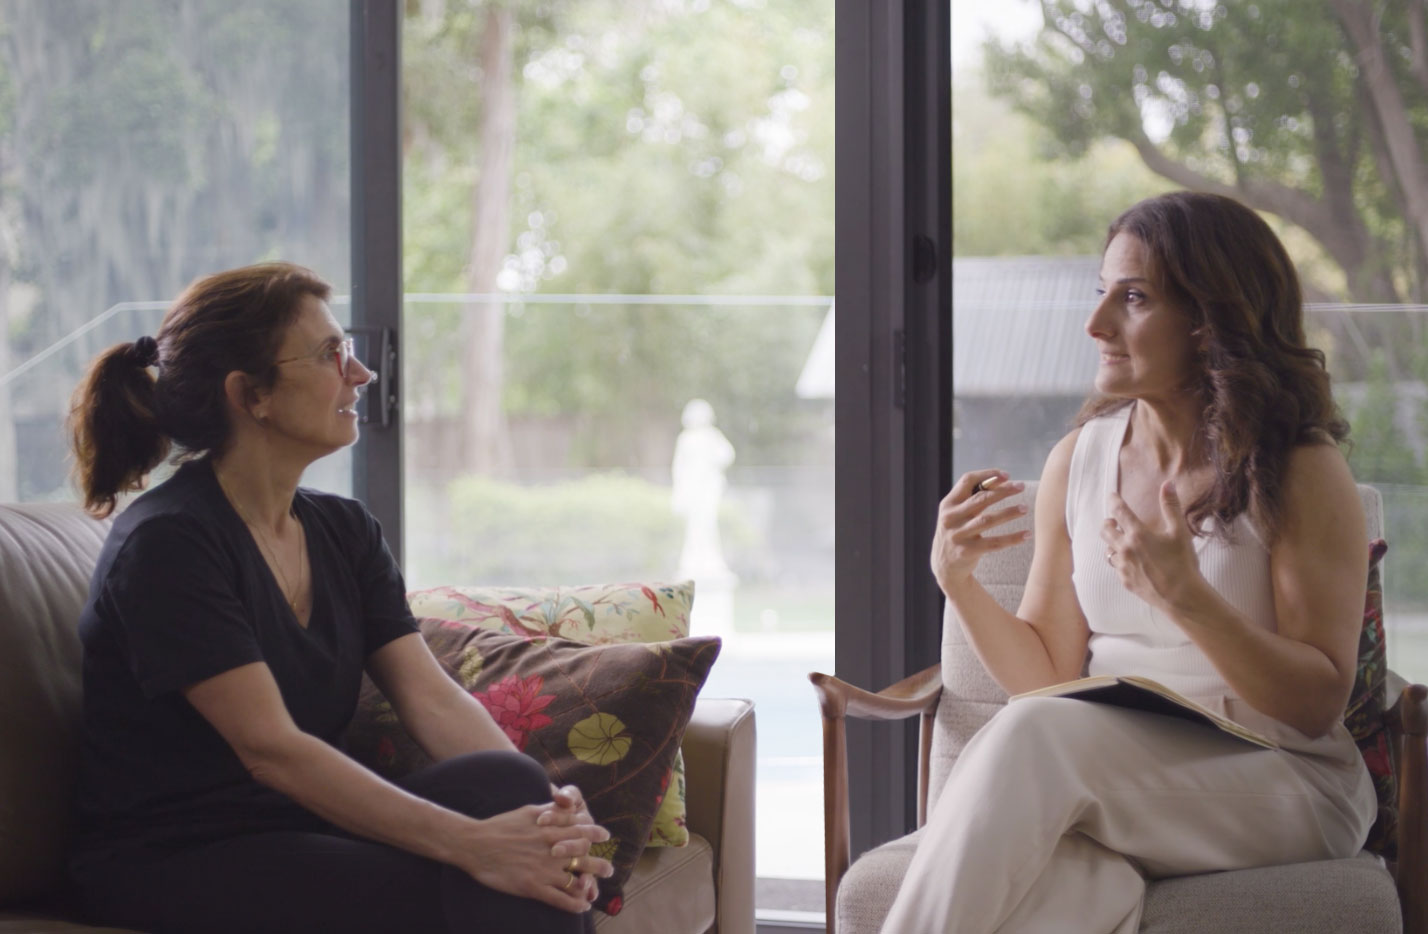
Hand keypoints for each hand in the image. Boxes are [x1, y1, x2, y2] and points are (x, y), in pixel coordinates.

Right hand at [454, 803, 613, 912]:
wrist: (476, 844)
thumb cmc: (500, 825)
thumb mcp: (528, 811)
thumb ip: (550, 811)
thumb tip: (564, 805)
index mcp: (551, 829)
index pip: (582, 830)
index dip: (595, 834)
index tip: (605, 836)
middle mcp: (552, 849)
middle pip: (585, 856)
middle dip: (600, 864)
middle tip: (609, 870)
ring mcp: (544, 869)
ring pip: (576, 880)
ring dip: (590, 886)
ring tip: (596, 891)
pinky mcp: (533, 887)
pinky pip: (560, 899)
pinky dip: (574, 904)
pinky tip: (582, 907)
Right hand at [930, 470, 1028, 595]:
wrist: (944, 565)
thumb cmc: (958, 531)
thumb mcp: (959, 513)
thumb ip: (975, 497)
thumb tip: (1001, 479)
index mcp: (948, 504)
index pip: (967, 481)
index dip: (987, 475)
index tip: (1006, 475)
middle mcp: (950, 518)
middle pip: (980, 499)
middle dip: (1003, 491)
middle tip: (1022, 486)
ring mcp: (958, 535)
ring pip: (988, 520)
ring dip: (1009, 512)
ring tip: (1025, 508)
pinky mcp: (967, 552)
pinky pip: (994, 543)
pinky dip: (1012, 538)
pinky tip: (1027, 534)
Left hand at [1101, 482, 1204, 613]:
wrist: (1182, 596)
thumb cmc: (1182, 562)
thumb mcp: (1180, 531)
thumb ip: (1171, 506)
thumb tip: (1167, 484)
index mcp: (1137, 534)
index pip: (1118, 511)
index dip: (1114, 501)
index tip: (1111, 496)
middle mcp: (1125, 549)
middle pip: (1105, 530)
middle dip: (1107, 523)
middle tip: (1113, 521)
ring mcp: (1123, 566)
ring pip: (1108, 550)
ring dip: (1112, 543)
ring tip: (1121, 541)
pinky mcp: (1125, 581)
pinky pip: (1116, 567)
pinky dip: (1119, 560)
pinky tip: (1129, 561)